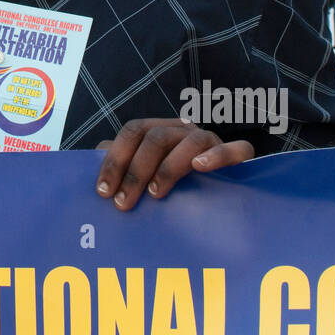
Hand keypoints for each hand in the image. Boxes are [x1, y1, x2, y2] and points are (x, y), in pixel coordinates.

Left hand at [95, 118, 254, 210]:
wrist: (223, 201)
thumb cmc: (174, 190)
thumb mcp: (145, 179)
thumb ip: (123, 168)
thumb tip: (96, 165)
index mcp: (160, 131)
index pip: (133, 131)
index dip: (115, 158)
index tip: (104, 191)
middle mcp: (184, 131)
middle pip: (156, 137)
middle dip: (135, 170)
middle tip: (123, 203)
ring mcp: (211, 141)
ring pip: (190, 141)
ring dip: (169, 167)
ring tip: (155, 193)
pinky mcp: (239, 156)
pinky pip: (235, 149)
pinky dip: (217, 155)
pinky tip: (199, 168)